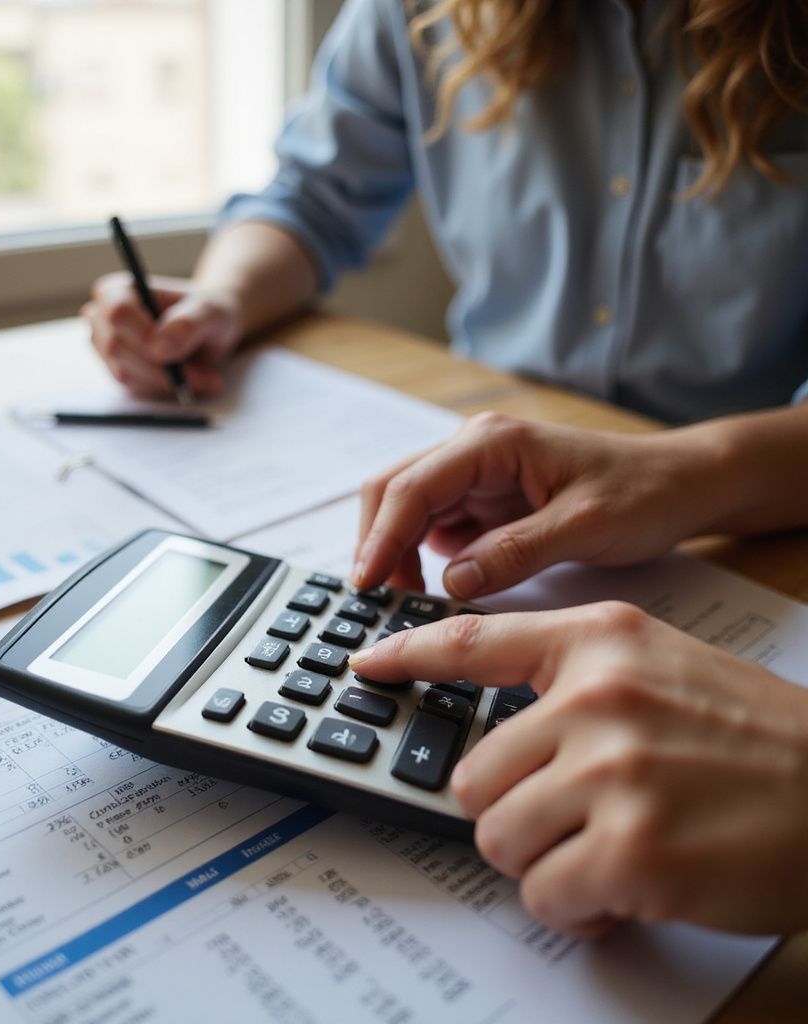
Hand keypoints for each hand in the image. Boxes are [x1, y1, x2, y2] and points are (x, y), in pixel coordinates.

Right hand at [82, 272, 241, 398]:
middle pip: (118, 348)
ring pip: (125, 373)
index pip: (118, 314)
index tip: (174, 352)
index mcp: (118, 290)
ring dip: (167, 381)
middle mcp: (104, 318)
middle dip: (161, 367)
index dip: (144, 336)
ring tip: (204, 378)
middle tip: (203, 376)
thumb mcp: (209, 312)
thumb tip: (159, 347)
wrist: (209, 331)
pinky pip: (135, 388)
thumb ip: (187, 324)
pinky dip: (165, 389)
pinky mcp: (119, 372)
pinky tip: (190, 382)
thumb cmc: (206, 313)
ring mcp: (107, 348)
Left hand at [349, 604, 807, 936]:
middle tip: (572, 818)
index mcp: (598, 643)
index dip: (407, 653)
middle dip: (513, 810)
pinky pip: (546, 894)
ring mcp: (612, 772)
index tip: (366, 663)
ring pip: (499, 837)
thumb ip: (571, 680)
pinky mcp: (632, 851)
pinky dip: (578, 906)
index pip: (473, 641)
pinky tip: (628, 889)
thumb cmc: (752, 734)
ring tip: (607, 850)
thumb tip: (494, 732)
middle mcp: (596, 698)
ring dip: (544, 859)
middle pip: (474, 775)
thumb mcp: (657, 667)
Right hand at [353, 412, 725, 597]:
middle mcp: (474, 452)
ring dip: (396, 552)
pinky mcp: (485, 503)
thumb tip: (453, 583)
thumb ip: (515, 551)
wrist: (681, 485)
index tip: (367, 583)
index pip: (413, 486)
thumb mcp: (585, 525)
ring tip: (401, 600)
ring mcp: (477, 477)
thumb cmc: (643, 493)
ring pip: (409, 510)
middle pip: (395, 491)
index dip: (382, 536)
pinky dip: (421, 558)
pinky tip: (427, 590)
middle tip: (376, 598)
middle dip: (377, 542)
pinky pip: (437, 528)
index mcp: (492, 443)